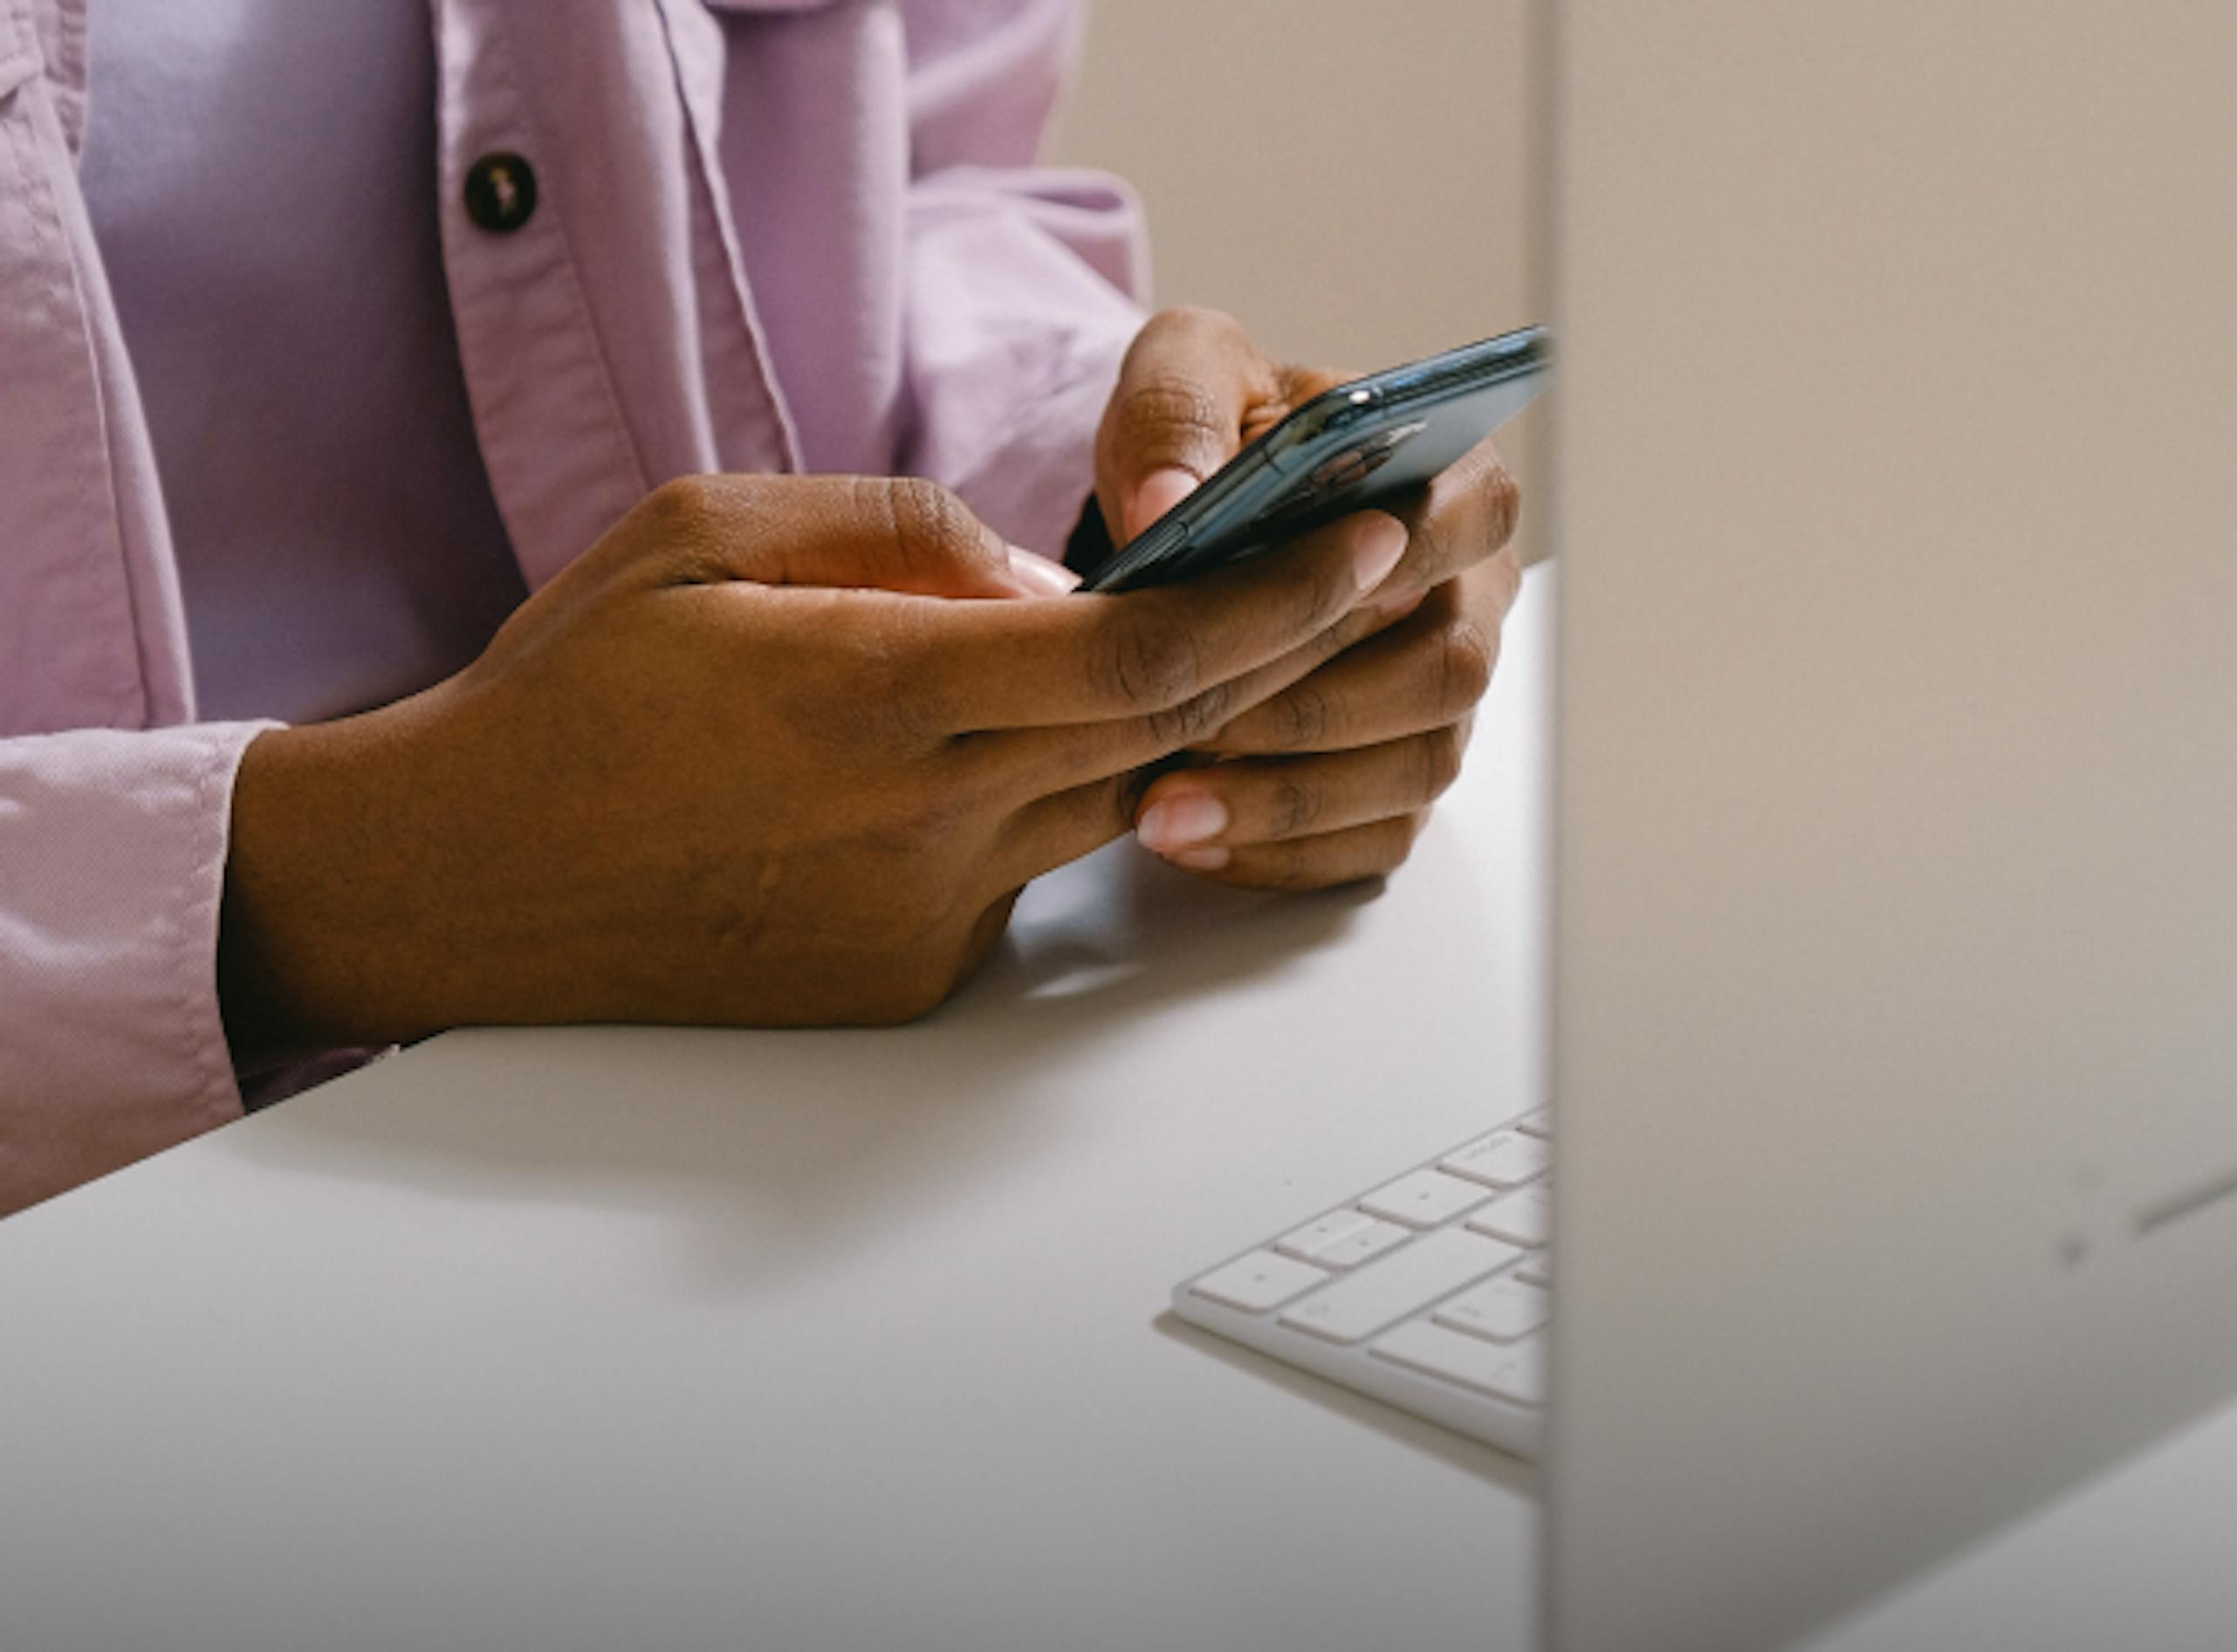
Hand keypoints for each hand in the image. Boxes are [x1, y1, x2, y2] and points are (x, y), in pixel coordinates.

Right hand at [217, 473, 1409, 1052]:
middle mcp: (916, 823)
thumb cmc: (567, 690)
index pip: (1136, 651)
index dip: (1271, 599)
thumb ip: (902, 533)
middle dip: (1273, 653)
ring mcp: (920, 918)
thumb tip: (1055, 578)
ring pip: (1108, 804)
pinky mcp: (906, 979)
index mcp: (868, 692)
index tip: (1360, 546)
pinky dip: (1050, 799)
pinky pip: (1028, 872)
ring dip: (1170, 727)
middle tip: (1345, 579)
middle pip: (1162, 734)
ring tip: (1192, 645)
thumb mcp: (706, 534)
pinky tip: (997, 754)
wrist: (463, 881)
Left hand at [1093, 308, 1524, 888]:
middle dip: (1315, 709)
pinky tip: (1193, 841)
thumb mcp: (1185, 377)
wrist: (1190, 521)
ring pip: (1412, 771)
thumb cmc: (1214, 442)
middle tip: (1195, 724)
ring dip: (1289, 799)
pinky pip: (1372, 842)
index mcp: (1448, 485)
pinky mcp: (1394, 779)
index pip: (1473, 524)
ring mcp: (1436, 700)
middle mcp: (1466, 598)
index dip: (1404, 566)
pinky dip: (1284, 852)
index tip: (1313, 594)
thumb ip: (1180, 412)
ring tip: (1165, 806)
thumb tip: (1171, 501)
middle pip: (1446, 673)